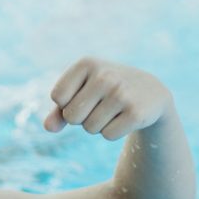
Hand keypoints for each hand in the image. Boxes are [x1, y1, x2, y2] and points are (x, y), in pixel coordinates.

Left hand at [44, 57, 171, 139]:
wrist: (150, 91)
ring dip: (98, 126)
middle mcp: (105, 76)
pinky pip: (108, 135)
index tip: (84, 94)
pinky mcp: (136, 113)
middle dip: (82, 118)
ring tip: (113, 110)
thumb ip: (59, 110)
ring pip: (90, 128)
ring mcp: (121, 94)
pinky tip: (125, 117)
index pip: (58, 97)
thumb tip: (48, 127)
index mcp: (86, 63)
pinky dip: (113, 132)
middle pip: (72, 116)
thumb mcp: (81, 92)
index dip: (67, 103)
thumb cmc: (105, 91)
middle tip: (100, 105)